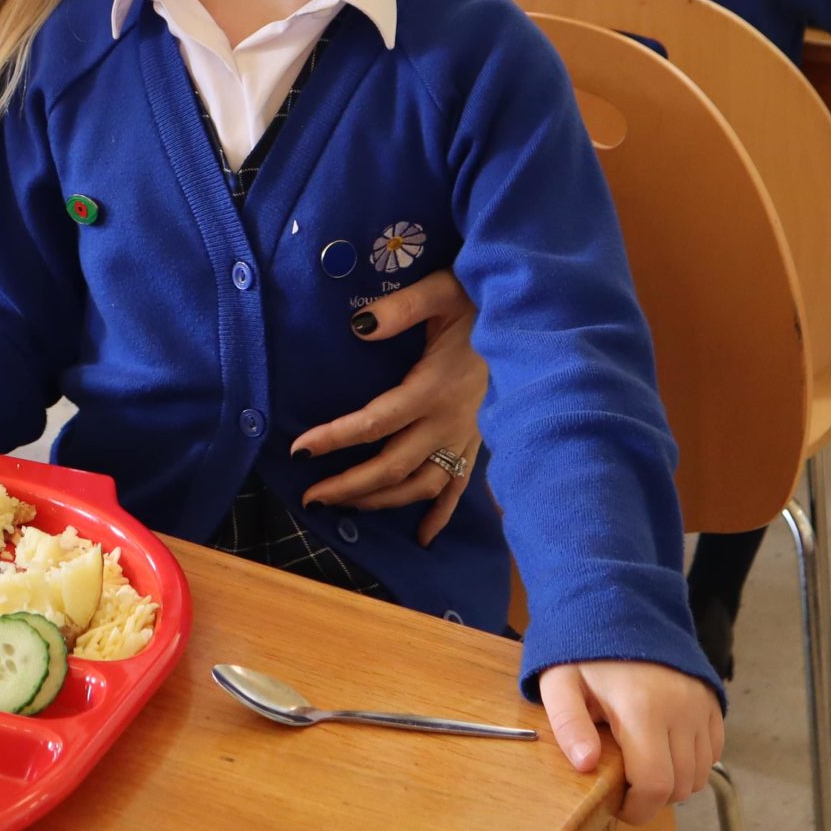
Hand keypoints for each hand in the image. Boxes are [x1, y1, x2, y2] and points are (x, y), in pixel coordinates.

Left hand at [291, 270, 486, 544]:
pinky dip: (441, 515)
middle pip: (393, 467)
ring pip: (421, 485)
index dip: (335, 439)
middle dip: (349, 485)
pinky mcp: (479, 440)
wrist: (531, 319)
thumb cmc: (478, 300)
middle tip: (310, 496)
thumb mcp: (440, 293)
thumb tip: (359, 325)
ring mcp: (467, 436)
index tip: (300, 449)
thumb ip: (401, 308)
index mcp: (434, 387)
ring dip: (382, 501)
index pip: (375, 423)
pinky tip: (421, 537)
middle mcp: (450, 421)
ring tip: (345, 506)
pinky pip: (459, 486)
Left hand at [539, 660, 722, 825]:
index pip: (655, 784)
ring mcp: (700, 705)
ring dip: (674, 782)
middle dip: (653, 798)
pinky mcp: (711, 700)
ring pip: (700, 773)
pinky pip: (712, 751)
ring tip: (642, 765)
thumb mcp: (560, 682)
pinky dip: (693, 762)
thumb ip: (568, 724)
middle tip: (625, 785)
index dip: (637, 808)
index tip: (618, 805)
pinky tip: (664, 749)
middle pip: (681, 785)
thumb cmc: (585, 649)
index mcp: (642, 708)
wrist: (620, 606)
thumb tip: (585, 765)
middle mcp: (681, 709)